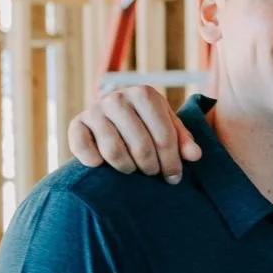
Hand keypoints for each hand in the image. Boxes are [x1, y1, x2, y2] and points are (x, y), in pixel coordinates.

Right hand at [67, 86, 200, 182]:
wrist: (111, 116)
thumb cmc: (146, 123)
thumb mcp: (168, 126)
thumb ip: (183, 140)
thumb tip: (195, 156)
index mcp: (145, 95)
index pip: (164, 136)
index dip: (171, 161)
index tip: (174, 177)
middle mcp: (118, 98)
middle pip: (140, 145)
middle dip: (151, 167)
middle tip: (153, 174)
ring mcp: (95, 109)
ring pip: (113, 150)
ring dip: (126, 167)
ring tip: (133, 170)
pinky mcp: (76, 123)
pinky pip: (82, 147)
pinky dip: (93, 160)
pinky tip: (102, 166)